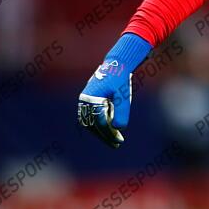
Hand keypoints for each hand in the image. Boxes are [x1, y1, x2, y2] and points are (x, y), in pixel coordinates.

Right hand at [78, 33, 150, 147]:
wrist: (116, 64)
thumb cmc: (121, 79)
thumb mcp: (124, 96)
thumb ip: (121, 111)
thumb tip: (119, 128)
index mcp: (92, 99)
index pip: (101, 122)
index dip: (110, 133)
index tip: (119, 141)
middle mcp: (85, 101)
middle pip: (93, 124)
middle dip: (105, 135)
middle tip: (116, 144)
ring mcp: (84, 100)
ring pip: (90, 122)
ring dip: (100, 132)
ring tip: (113, 139)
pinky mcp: (87, 100)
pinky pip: (90, 117)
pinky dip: (98, 124)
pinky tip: (109, 129)